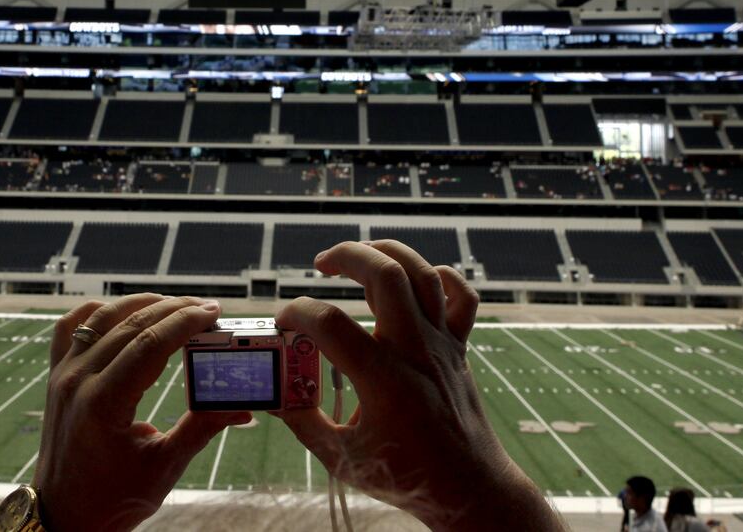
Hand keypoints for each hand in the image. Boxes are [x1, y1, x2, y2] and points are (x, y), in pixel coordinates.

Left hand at [33, 295, 248, 531]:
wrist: (65, 516)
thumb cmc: (112, 499)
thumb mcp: (164, 467)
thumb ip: (202, 428)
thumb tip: (243, 407)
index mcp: (103, 403)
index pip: (149, 344)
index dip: (185, 322)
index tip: (214, 313)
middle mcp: (77, 381)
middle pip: (130, 325)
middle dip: (173, 310)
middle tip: (207, 308)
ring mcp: (62, 375)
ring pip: (101, 317)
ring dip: (141, 304)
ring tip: (175, 305)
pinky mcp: (56, 377)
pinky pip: (71, 328)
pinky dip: (97, 312)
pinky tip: (123, 311)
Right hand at [275, 241, 563, 531]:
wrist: (469, 490)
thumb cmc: (407, 476)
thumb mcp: (341, 458)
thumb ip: (303, 421)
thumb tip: (273, 394)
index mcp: (384, 381)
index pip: (331, 324)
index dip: (297, 314)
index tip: (283, 325)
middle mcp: (416, 353)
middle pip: (386, 275)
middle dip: (348, 255)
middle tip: (321, 264)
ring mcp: (442, 346)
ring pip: (424, 274)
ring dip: (388, 252)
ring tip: (359, 255)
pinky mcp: (460, 348)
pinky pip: (462, 297)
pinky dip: (442, 277)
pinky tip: (415, 281)